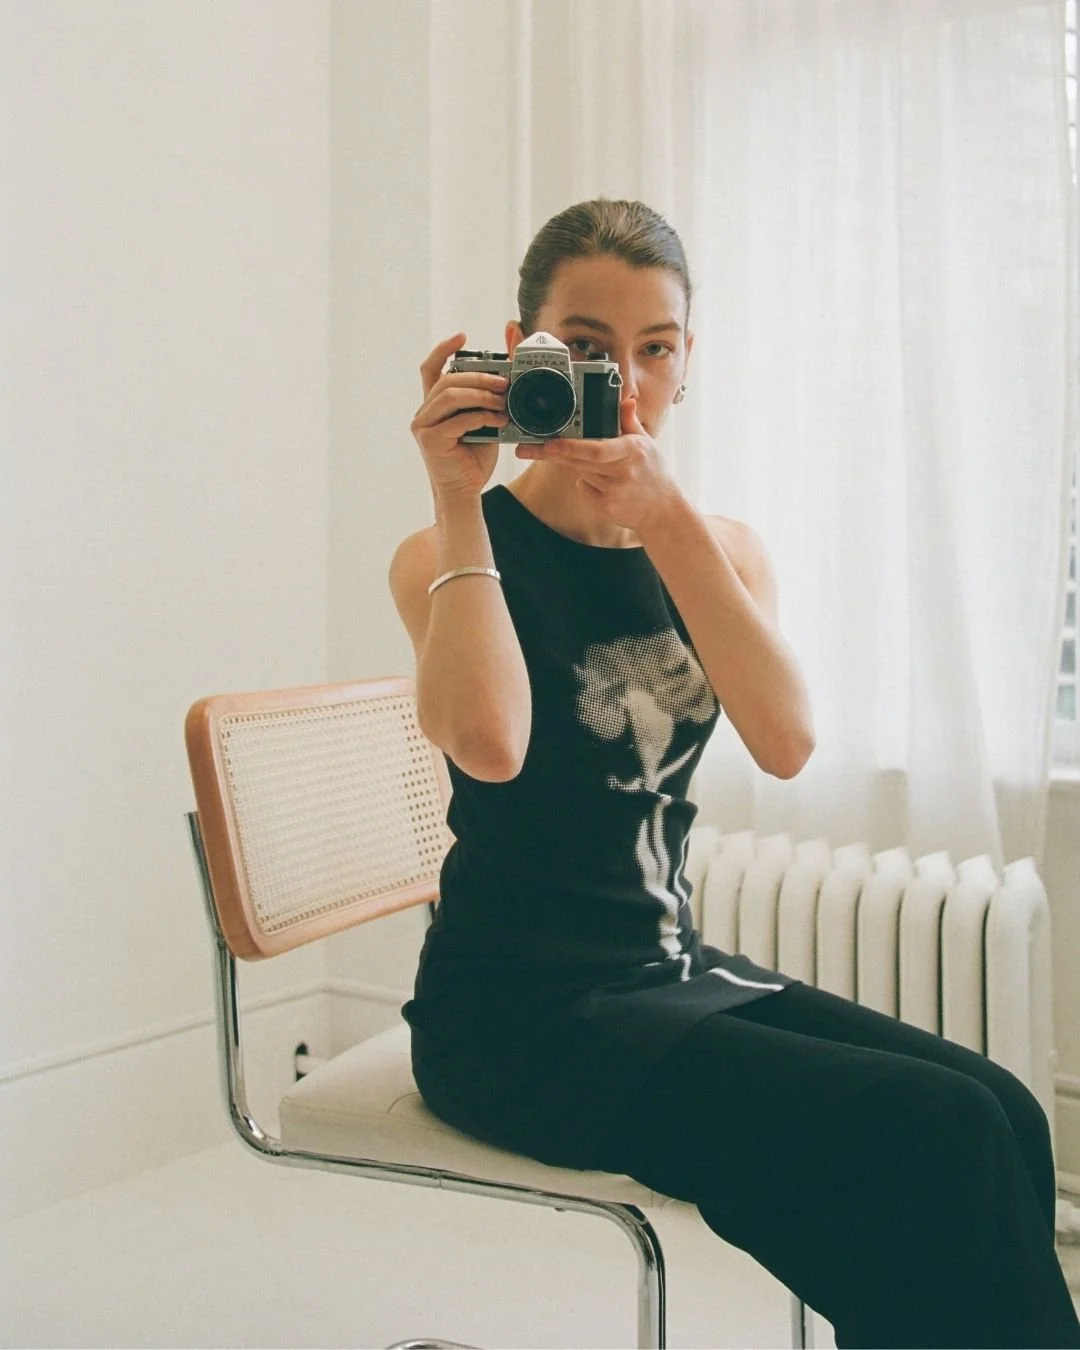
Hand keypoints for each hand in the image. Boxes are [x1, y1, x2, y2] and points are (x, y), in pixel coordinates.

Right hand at [411, 332, 509, 498]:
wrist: (465, 491)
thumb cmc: (474, 457)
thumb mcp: (485, 420)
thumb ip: (489, 398)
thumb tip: (509, 371)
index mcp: (435, 404)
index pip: (431, 368)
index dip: (444, 349)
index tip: (463, 336)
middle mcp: (425, 412)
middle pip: (448, 379)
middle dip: (479, 376)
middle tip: (505, 381)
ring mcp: (424, 426)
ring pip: (451, 395)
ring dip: (482, 395)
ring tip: (504, 401)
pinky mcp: (430, 440)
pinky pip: (457, 420)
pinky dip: (482, 417)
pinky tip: (499, 421)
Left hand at [515, 396, 681, 534]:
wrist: (662, 511)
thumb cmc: (653, 473)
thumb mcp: (646, 444)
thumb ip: (630, 422)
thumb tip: (626, 400)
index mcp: (632, 451)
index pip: (596, 449)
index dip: (570, 447)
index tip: (549, 443)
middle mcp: (623, 472)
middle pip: (578, 461)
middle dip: (552, 453)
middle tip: (526, 448)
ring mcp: (614, 493)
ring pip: (580, 473)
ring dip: (579, 467)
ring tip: (604, 469)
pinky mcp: (606, 508)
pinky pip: (584, 490)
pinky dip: (586, 485)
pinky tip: (605, 487)